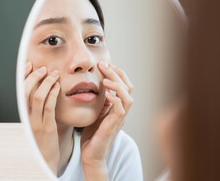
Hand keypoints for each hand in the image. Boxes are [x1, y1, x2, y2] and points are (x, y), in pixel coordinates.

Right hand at [24, 61, 60, 173]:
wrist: (44, 159)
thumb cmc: (43, 139)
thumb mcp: (37, 121)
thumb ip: (38, 106)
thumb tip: (44, 87)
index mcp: (24, 114)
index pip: (20, 91)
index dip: (24, 76)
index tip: (29, 64)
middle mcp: (27, 117)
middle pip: (25, 91)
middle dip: (34, 76)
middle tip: (43, 68)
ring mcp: (36, 122)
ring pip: (37, 97)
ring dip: (46, 83)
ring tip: (54, 74)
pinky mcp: (47, 128)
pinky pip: (49, 107)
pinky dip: (53, 94)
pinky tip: (58, 87)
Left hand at [80, 62, 133, 179]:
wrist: (91, 155)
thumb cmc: (92, 135)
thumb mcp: (96, 113)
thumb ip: (101, 101)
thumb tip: (99, 86)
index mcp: (118, 106)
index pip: (124, 85)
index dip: (117, 73)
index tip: (105, 64)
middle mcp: (122, 111)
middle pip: (128, 88)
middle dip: (117, 74)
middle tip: (103, 65)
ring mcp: (119, 119)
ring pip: (128, 98)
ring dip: (117, 85)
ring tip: (104, 78)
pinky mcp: (113, 126)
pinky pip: (120, 110)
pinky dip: (115, 99)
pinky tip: (106, 94)